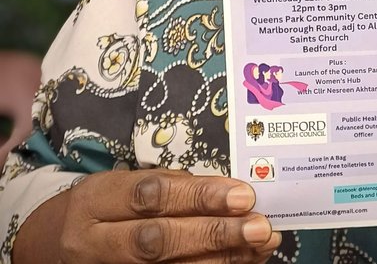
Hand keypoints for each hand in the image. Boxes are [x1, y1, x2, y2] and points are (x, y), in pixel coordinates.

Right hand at [57, 169, 280, 262]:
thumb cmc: (106, 206)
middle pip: (158, 241)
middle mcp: (94, 242)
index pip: (152, 195)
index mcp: (96, 200)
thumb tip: (229, 190)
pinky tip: (239, 263)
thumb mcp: (125, 184)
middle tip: (258, 226)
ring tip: (260, 247)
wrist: (54, 245)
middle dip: (214, 234)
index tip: (243, 194)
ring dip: (221, 259)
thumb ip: (172, 185)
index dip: (200, 196)